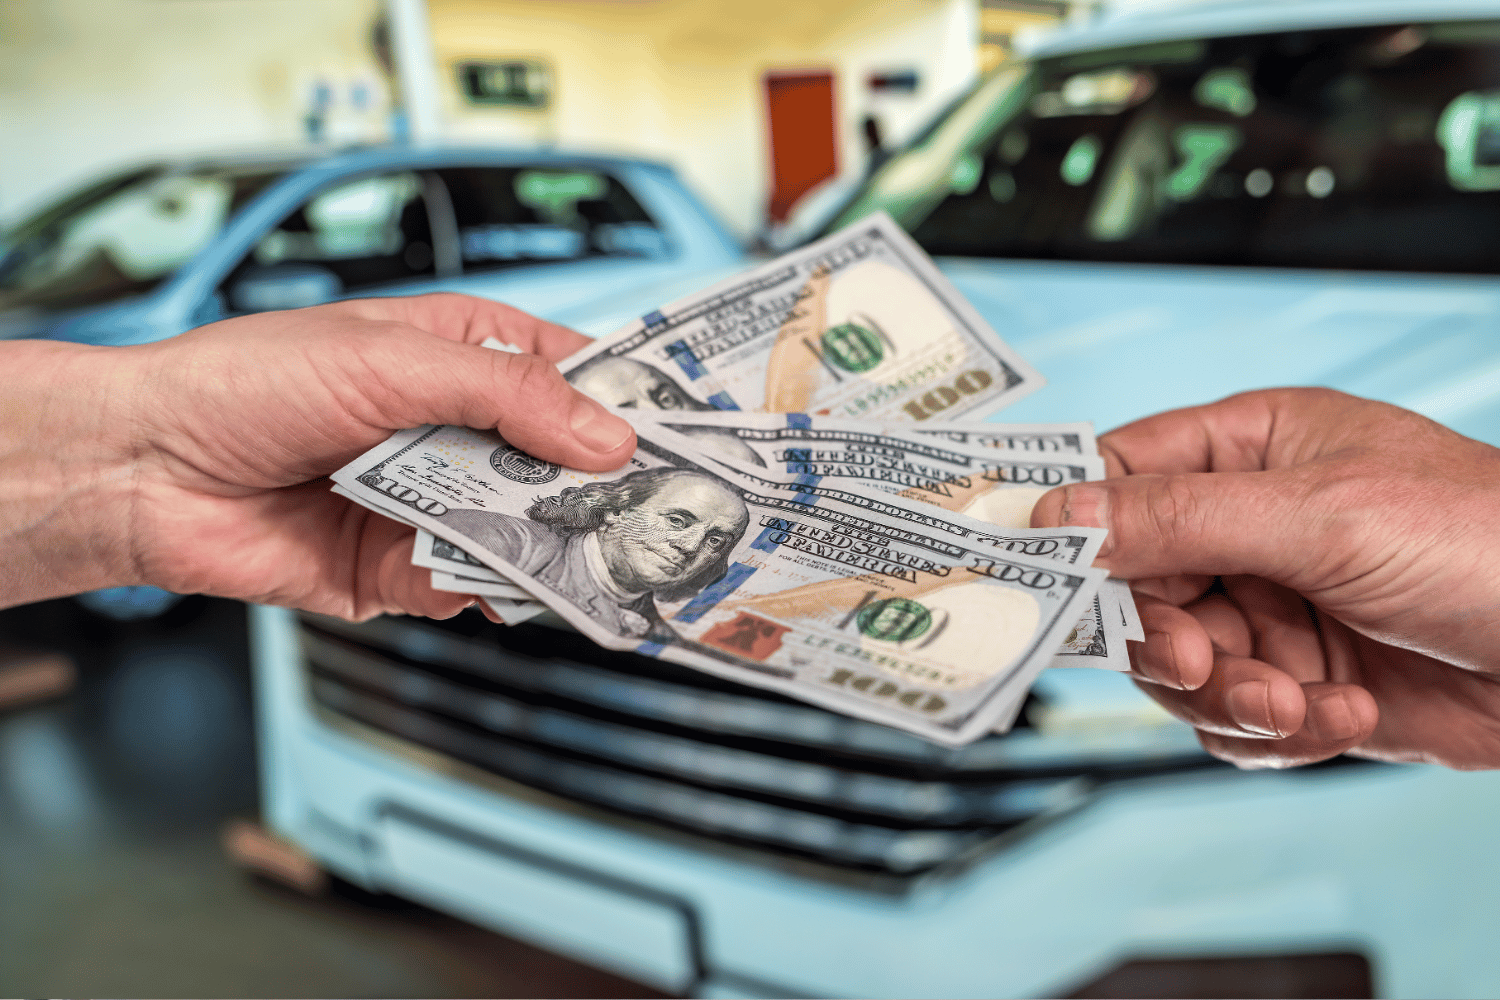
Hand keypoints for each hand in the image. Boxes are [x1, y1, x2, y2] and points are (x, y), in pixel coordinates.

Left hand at [0, 294, 634, 619]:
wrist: (147, 471)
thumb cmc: (248, 383)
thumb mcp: (394, 360)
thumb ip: (508, 397)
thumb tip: (605, 436)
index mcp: (457, 355)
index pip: (568, 376)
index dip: (624, 402)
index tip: (680, 433)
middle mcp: (450, 430)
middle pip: (556, 464)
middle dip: (597, 488)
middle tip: (653, 510)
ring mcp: (428, 501)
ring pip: (523, 530)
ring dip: (549, 543)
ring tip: (588, 553)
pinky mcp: (398, 569)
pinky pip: (468, 583)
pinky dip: (484, 585)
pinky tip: (492, 581)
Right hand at [1030, 388, 1499, 769]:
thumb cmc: (1485, 542)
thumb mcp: (1323, 515)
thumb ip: (1181, 516)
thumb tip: (1057, 512)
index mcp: (1245, 451)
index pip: (1116, 476)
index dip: (1070, 525)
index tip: (1030, 572)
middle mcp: (1243, 529)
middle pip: (1129, 589)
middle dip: (1164, 639)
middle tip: (1198, 660)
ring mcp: (1265, 609)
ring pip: (1170, 668)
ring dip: (1228, 697)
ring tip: (1300, 702)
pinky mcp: (1292, 682)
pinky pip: (1227, 719)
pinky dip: (1276, 731)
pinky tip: (1343, 715)